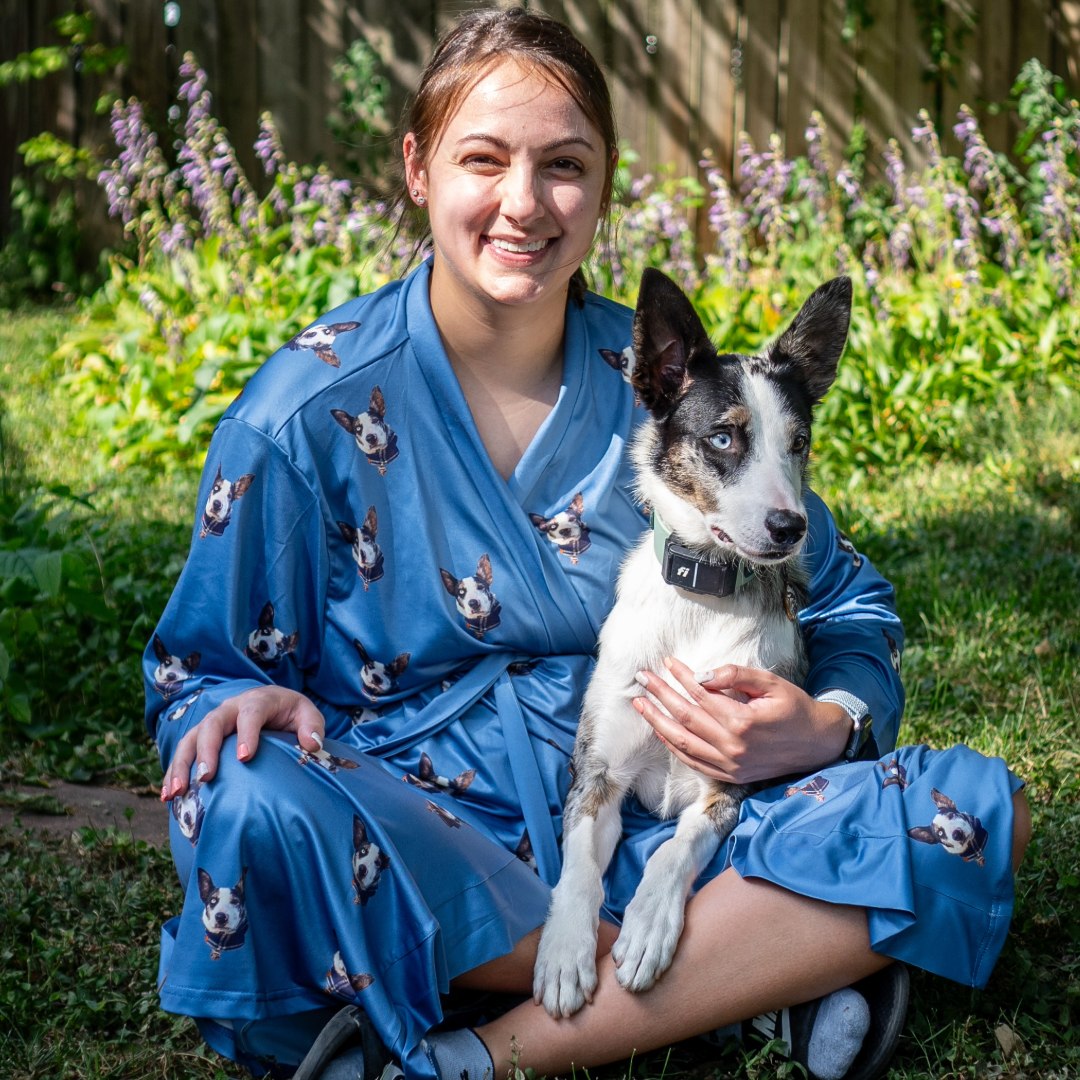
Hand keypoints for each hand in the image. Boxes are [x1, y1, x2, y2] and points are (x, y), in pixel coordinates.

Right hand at [160, 685, 324, 800]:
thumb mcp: (307, 714)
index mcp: (258, 701)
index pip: (251, 713)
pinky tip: (168, 797)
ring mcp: (213, 723)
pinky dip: (173, 773)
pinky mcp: (202, 738)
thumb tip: (311, 745)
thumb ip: (312, 726)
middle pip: (213, 725)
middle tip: (206, 778)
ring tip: (176, 792)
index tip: (245, 758)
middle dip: (207, 751)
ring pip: (191, 739)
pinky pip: (184, 753)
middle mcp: (230, 708)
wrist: (274, 705)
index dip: (247, 733)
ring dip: (181, 765)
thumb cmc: (291, 713)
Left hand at [632, 658, 851, 783]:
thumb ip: (736, 675)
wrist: (818, 743)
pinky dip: (674, 745)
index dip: (681, 677)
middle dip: (660, 695)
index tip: (666, 662)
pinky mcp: (730, 776)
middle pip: (685, 717)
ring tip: (640, 704)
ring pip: (682, 742)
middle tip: (642, 678)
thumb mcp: (771, 683)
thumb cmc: (795, 708)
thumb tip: (702, 675)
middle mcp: (733, 747)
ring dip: (658, 721)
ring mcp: (730, 765)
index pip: (701, 695)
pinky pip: (693, 761)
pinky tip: (661, 730)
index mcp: (742, 722)